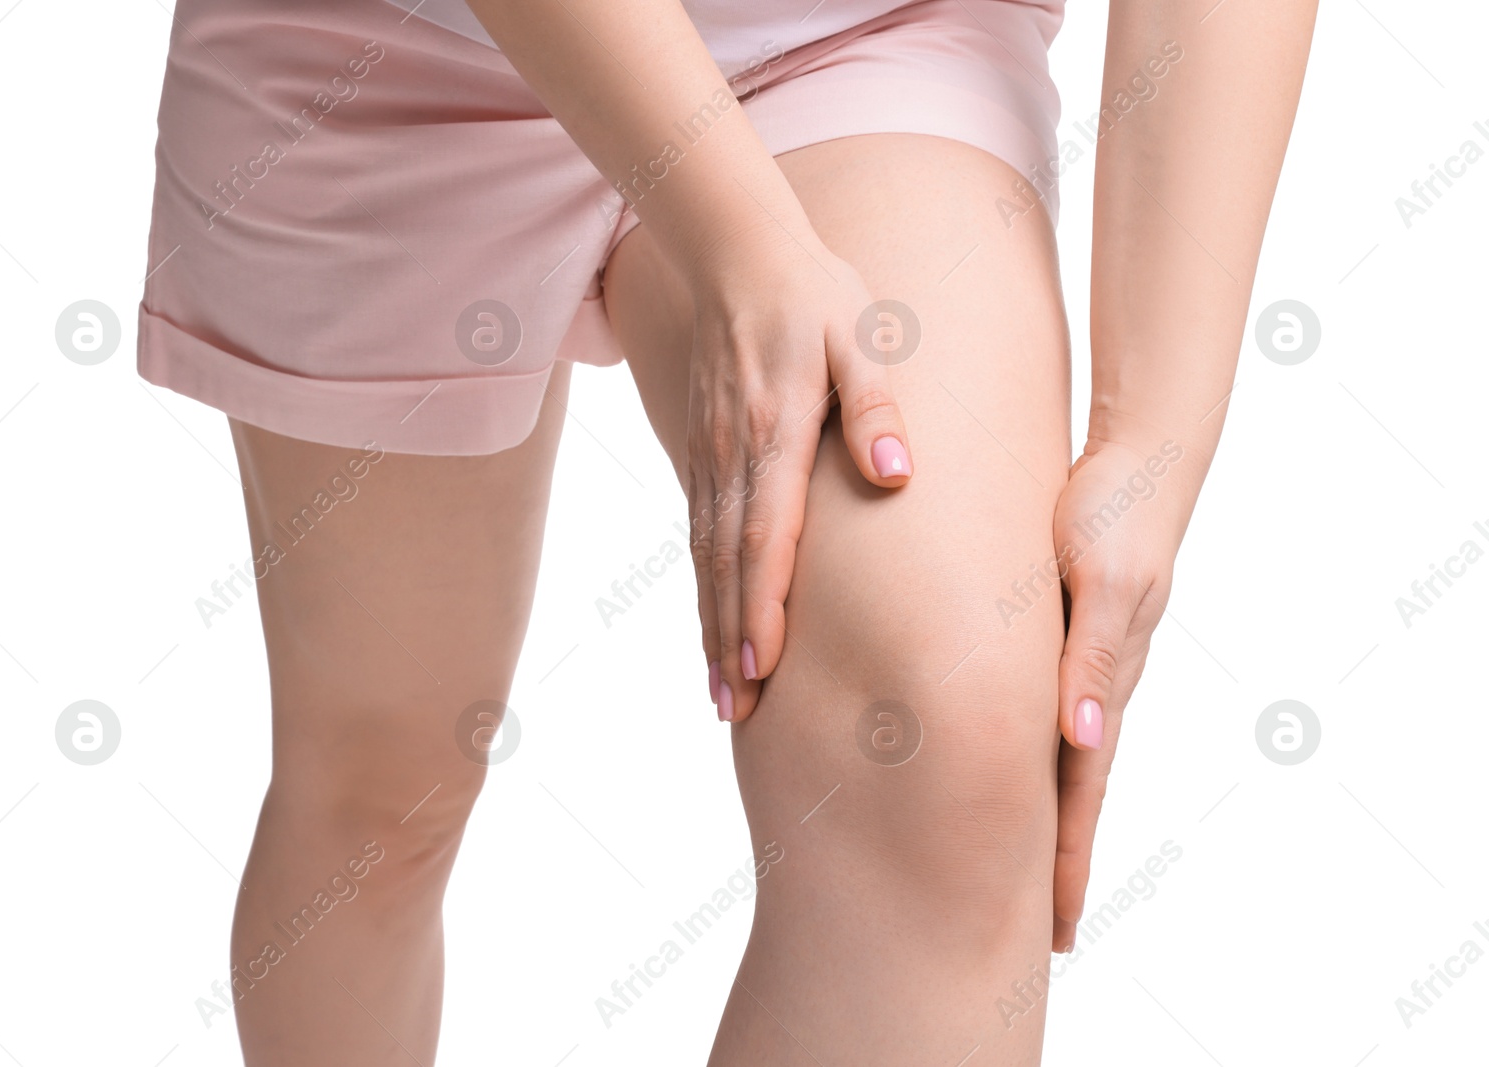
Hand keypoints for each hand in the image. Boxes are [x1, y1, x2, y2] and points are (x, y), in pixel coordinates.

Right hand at [685, 238, 913, 722]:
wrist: (740, 255)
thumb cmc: (816, 298)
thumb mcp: (863, 338)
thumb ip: (875, 409)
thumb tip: (896, 477)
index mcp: (774, 433)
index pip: (765, 536)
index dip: (763, 606)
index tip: (763, 668)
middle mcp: (732, 454)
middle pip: (726, 564)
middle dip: (731, 642)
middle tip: (735, 712)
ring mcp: (710, 456)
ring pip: (705, 558)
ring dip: (711, 628)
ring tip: (719, 695)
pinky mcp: (703, 453)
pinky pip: (698, 534)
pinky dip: (702, 589)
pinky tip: (710, 625)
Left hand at [1049, 435, 1193, 952]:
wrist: (1137, 456)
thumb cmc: (1116, 513)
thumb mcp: (1104, 583)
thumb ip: (1092, 658)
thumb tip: (1083, 739)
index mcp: (1105, 683)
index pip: (1082, 793)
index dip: (1066, 859)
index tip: (1055, 925)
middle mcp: (1096, 686)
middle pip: (1072, 791)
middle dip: (1056, 861)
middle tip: (1039, 931)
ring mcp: (1085, 664)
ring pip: (1060, 759)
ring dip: (1044, 816)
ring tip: (1024, 870)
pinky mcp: (1069, 636)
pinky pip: (1045, 712)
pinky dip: (1034, 758)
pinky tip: (1015, 770)